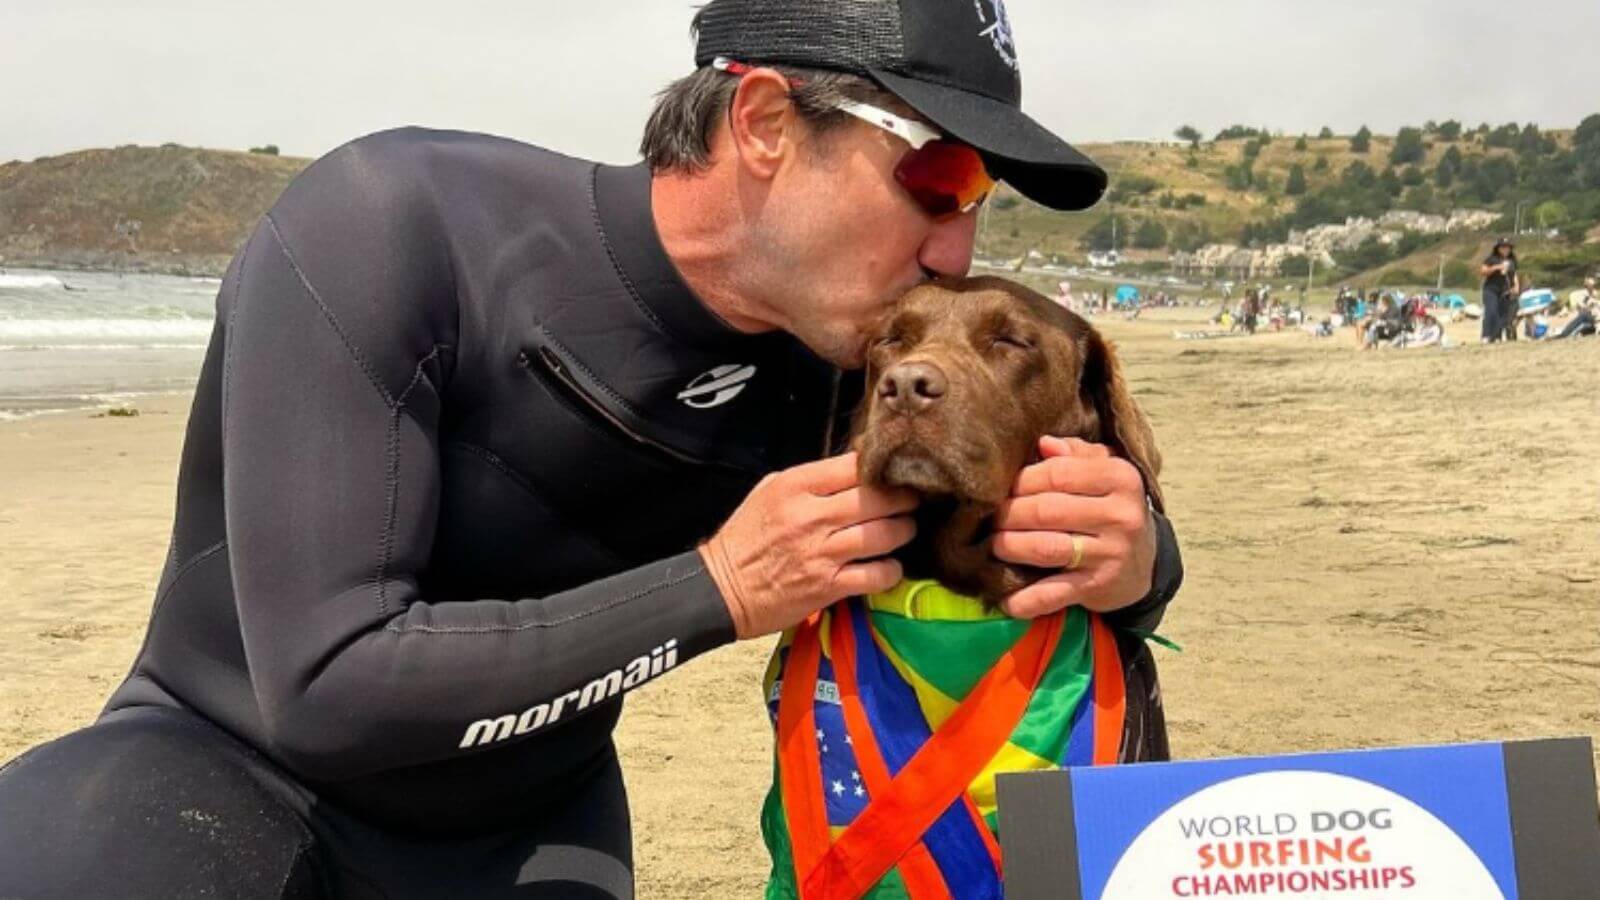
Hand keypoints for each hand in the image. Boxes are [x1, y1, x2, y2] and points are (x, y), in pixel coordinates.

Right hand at [699, 453, 916, 638]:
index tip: (894, 472)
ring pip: (884, 534)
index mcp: (796, 486)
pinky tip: (888, 567)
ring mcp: (821, 552)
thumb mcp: (770, 491)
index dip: (882, 467)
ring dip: (903, 531)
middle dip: (905, 498)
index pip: (854, 465)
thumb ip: (812, 479)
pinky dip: (891, 571)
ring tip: (905, 530)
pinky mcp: (828, 586)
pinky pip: (877, 575)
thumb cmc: (747, 538)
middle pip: (878, 498)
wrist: (722, 588)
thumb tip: (856, 467)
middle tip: (913, 500)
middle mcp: (811, 516)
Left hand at [991, 436, 1156, 618]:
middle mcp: (1120, 515)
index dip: (1022, 480)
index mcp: (1120, 478)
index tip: (1004, 487)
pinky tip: (1007, 600)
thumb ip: (1076, 454)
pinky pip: (1054, 594)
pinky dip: (1027, 599)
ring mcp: (1111, 553)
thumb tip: (1043, 443)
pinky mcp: (1098, 586)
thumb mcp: (1105, 473)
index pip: (1058, 473)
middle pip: (1046, 510)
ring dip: (1010, 547)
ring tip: (994, 545)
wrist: (1146, 563)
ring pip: (1046, 548)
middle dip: (1009, 514)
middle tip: (990, 518)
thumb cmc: (1111, 508)